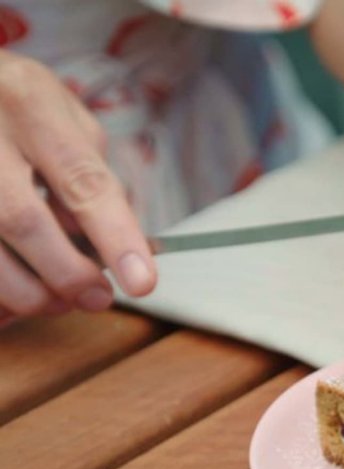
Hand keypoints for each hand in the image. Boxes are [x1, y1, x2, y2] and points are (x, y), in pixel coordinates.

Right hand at [0, 50, 154, 323]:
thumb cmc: (16, 104)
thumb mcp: (62, 116)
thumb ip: (88, 176)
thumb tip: (102, 246)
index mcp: (29, 103)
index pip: (82, 180)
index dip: (116, 237)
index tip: (142, 282)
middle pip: (22, 220)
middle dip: (65, 274)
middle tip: (95, 298)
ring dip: (23, 290)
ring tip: (53, 300)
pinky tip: (12, 294)